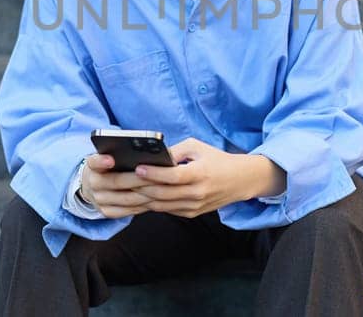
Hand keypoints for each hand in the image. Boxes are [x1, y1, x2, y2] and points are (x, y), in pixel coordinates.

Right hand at [79, 154, 158, 218]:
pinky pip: (129, 210)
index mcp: (92, 167)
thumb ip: (121, 154)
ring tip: (163, 188)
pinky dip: (144, 205)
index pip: (94, 162)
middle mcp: (93, 184)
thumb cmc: (109, 168)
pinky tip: (157, 199)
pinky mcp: (107, 212)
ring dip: (147, 194)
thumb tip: (146, 152)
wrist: (93, 187)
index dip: (101, 161)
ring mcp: (99, 200)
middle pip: (118, 181)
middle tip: (159, 175)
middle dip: (140, 179)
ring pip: (127, 199)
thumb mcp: (109, 156)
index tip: (111, 159)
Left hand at [131, 138, 283, 217]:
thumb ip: (174, 152)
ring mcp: (194, 207)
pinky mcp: (191, 214)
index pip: (173, 177)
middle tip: (122, 179)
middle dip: (140, 187)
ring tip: (126, 189)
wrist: (239, 181)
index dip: (154, 174)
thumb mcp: (197, 147)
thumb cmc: (216, 160)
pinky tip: (139, 196)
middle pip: (163, 194)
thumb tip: (151, 156)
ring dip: (142, 198)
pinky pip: (166, 210)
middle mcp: (197, 193)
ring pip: (161, 205)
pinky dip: (151, 203)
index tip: (138, 168)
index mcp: (200, 174)